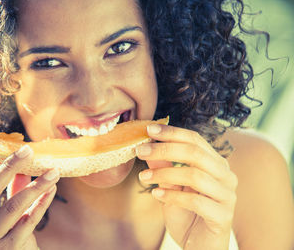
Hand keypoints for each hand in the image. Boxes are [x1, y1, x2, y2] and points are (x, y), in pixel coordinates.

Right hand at [0, 139, 59, 249]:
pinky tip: (52, 189)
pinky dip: (42, 202)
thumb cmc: (11, 241)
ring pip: (12, 205)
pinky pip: (29, 220)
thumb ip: (11, 192)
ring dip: (36, 185)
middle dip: (8, 166)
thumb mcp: (6, 217)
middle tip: (28, 150)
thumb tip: (23, 166)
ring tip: (53, 171)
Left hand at [136, 124, 237, 249]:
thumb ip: (163, 167)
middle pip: (196, 153)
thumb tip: (146, 145)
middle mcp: (226, 176)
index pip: (195, 140)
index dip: (171, 132)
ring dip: (164, 174)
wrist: (199, 247)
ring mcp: (227, 196)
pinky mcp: (223, 216)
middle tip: (140, 150)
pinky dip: (172, 196)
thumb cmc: (186, 214)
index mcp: (215, 164)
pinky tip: (156, 195)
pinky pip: (196, 201)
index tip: (148, 129)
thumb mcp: (170, 187)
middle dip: (164, 149)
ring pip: (195, 175)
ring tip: (143, 178)